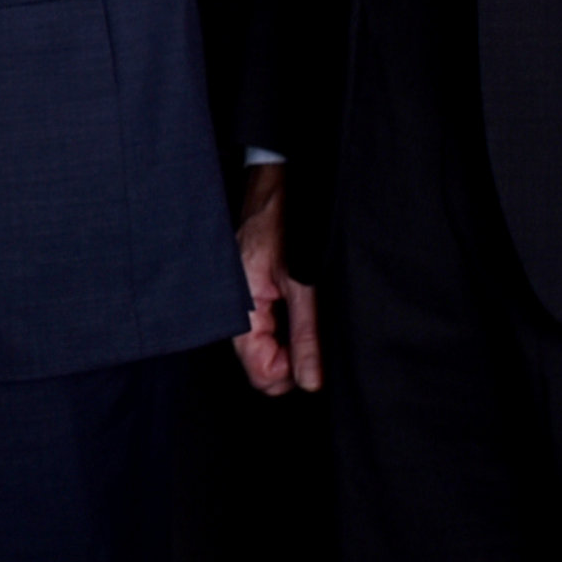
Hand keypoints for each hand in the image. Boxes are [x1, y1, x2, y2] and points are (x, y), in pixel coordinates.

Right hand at [233, 162, 323, 394]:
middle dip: (295, 358)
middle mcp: (240, 310)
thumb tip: (310, 381)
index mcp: (242, 310)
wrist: (280, 180)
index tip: (316, 358)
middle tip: (321, 333)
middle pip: (266, 363)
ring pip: (274, 346)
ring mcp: (251, 301)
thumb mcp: (303, 282)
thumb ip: (306, 333)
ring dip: (297, 340)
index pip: (259, 371)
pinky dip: (295, 325)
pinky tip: (310, 306)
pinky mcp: (261, 291)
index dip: (290, 371)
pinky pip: (276, 326)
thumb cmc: (284, 219)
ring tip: (316, 312)